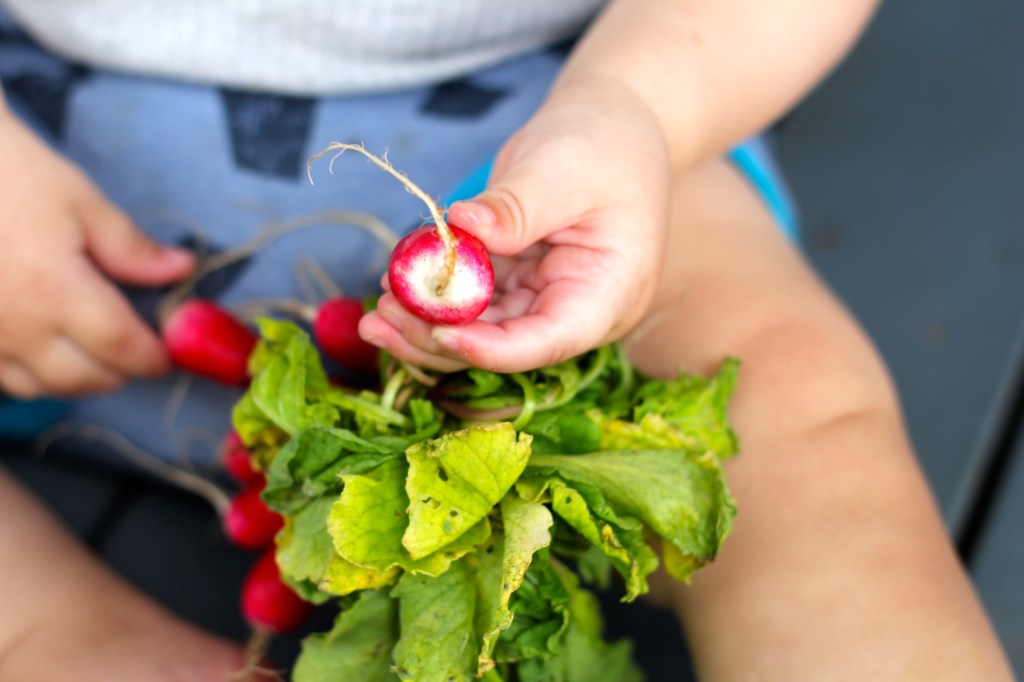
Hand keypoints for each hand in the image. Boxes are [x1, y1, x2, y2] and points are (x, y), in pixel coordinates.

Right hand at [0, 107, 193, 397]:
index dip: (153, 357)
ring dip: (79, 378)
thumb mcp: (80, 200)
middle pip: (83, 378)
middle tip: (138, 347)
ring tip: (97, 349)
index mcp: (52, 290)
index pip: (120, 347)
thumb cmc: (7, 172)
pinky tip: (49, 345)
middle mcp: (14, 325)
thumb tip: (180, 270)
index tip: (169, 351)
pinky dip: (35, 374)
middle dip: (121, 370)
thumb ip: (131, 247)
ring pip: (40, 387)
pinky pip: (3, 379)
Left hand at [360, 78, 671, 371]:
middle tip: (380, 319)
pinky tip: (396, 281)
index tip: (437, 332)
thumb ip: (516, 207)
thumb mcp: (562, 170)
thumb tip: (461, 227)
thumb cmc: (603, 146)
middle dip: (440, 338)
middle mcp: (574, 310)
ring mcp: (542, 300)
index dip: (491, 348)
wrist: (612, 126)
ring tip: (377, 309)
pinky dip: (434, 296)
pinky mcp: (516, 284)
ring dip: (427, 325)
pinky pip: (471, 303)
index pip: (548, 340)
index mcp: (607, 294)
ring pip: (481, 332)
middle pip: (504, 345)